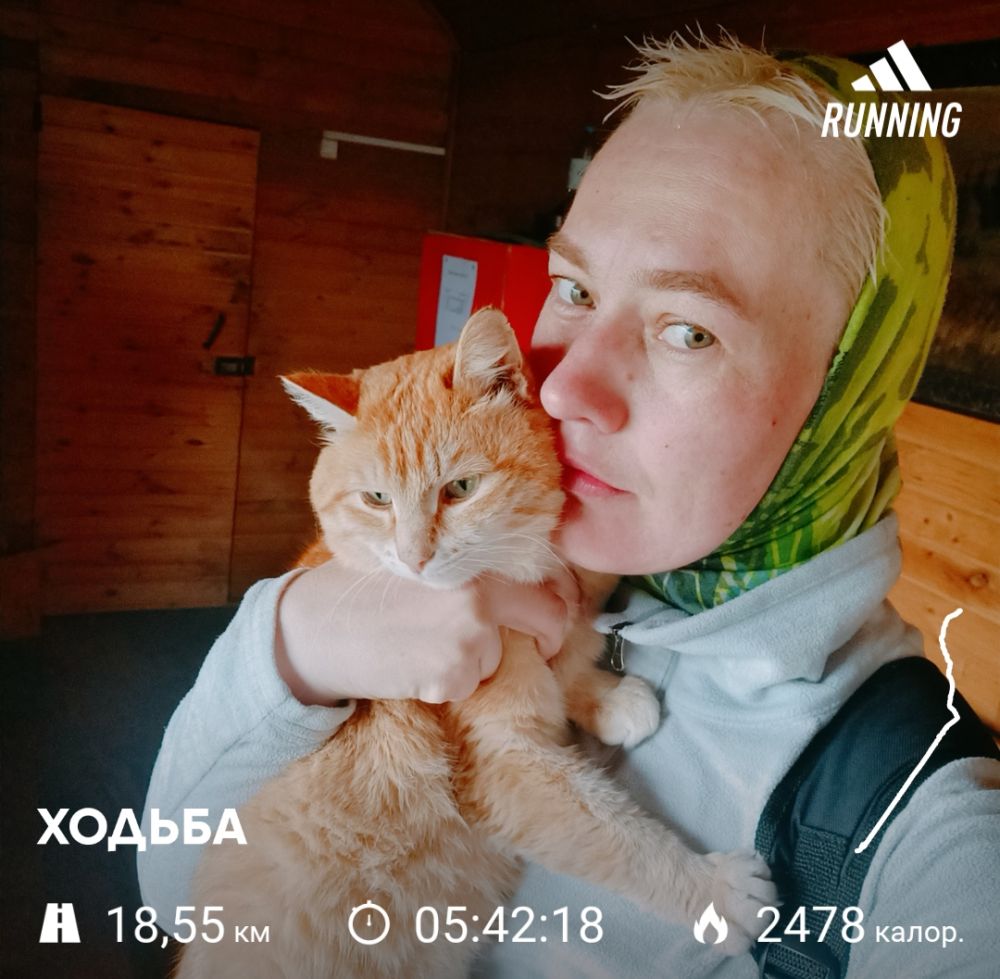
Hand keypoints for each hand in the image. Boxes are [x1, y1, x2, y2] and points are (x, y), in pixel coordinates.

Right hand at [275, 558, 579, 706]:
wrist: (313, 630)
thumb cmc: (360, 590)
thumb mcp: (419, 561)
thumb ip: (467, 569)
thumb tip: (522, 580)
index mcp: (472, 562)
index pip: (544, 582)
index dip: (559, 601)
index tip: (556, 615)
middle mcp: (478, 599)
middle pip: (545, 621)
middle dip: (542, 637)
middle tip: (532, 645)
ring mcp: (467, 641)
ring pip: (497, 656)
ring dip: (474, 658)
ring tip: (423, 643)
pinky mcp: (450, 678)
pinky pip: (467, 683)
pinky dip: (446, 681)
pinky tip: (411, 664)